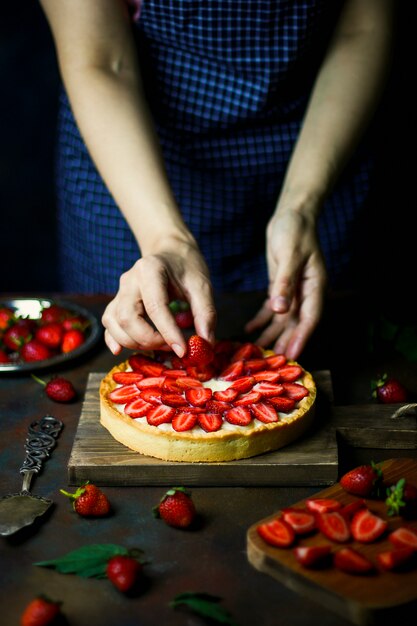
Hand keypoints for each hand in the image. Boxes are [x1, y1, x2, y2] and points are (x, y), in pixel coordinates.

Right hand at [101, 238, 216, 356]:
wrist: (170, 251)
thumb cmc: (186, 267)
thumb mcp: (202, 286)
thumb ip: (205, 314)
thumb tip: (206, 343)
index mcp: (150, 270)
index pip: (155, 307)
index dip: (168, 333)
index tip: (183, 350)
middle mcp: (129, 280)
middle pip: (128, 318)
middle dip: (149, 339)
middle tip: (171, 345)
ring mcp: (120, 291)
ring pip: (114, 323)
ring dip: (134, 342)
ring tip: (159, 344)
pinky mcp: (117, 302)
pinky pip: (108, 323)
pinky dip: (113, 338)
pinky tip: (122, 349)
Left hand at [245, 209, 326, 359]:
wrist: (292, 216)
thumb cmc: (294, 232)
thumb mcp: (289, 256)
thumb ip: (285, 283)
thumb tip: (280, 309)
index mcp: (315, 287)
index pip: (309, 319)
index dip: (301, 338)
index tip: (292, 355)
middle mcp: (306, 293)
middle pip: (296, 323)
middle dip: (284, 342)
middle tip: (273, 362)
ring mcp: (294, 291)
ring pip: (283, 319)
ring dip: (271, 334)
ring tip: (258, 350)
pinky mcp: (282, 286)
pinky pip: (273, 308)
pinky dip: (262, 319)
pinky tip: (250, 329)